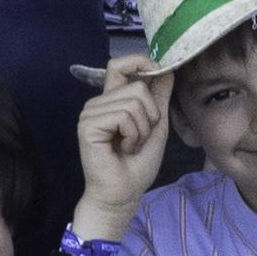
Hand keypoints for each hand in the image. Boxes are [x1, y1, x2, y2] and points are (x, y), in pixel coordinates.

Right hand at [72, 69, 170, 230]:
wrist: (123, 193)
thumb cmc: (137, 164)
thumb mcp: (156, 125)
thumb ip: (159, 97)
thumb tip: (168, 69)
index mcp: (112, 100)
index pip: (120, 64)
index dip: (140, 61)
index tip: (158, 73)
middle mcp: (98, 102)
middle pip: (138, 86)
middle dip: (151, 115)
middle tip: (139, 138)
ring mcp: (90, 113)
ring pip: (134, 101)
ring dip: (142, 129)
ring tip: (130, 146)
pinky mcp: (88, 125)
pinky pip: (123, 116)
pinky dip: (133, 135)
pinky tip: (123, 149)